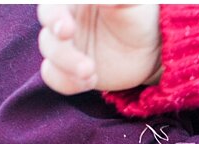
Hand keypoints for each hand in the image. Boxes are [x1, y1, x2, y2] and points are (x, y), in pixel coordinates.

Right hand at [37, 4, 161, 94]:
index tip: (68, 21)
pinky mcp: (67, 68)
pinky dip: (66, 81)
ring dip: (65, 61)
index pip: (57, 0)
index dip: (57, 10)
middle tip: (66, 33)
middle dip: (54, 25)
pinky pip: (54, 75)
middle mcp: (65, 17)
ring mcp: (65, 44)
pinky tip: (90, 80)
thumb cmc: (139, 18)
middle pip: (48, 17)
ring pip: (50, 48)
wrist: (149, 52)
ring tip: (89, 70)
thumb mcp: (133, 4)